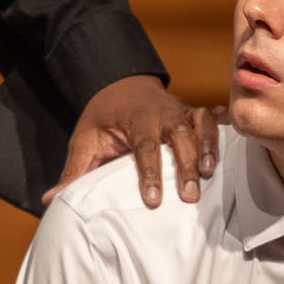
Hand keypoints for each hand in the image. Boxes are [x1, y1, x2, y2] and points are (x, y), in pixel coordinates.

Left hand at [43, 74, 222, 208]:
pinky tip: (232, 148)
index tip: (152, 199)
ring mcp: (180, 111)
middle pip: (178, 137)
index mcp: (135, 119)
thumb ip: (74, 171)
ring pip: (199, 127)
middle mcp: (161, 113)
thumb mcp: (84, 139)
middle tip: (190, 196)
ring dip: (207, 149)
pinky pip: (210, 119)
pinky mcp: (192, 113)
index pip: (143, 147)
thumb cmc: (103, 116)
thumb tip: (52, 200)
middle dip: (184, 166)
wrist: (122, 82)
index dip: (149, 174)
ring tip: (210, 175)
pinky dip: (221, 131)